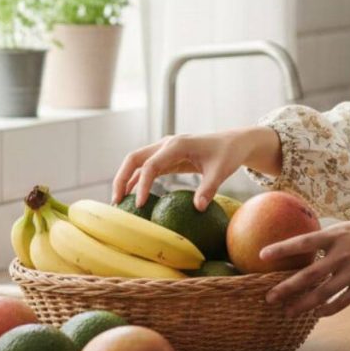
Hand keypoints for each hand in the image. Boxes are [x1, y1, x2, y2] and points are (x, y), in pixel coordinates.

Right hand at [111, 126, 281, 210]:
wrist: (233, 142)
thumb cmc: (228, 154)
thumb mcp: (221, 171)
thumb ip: (208, 189)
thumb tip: (199, 208)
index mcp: (176, 145)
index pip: (150, 166)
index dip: (142, 185)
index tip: (140, 205)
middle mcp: (166, 144)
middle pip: (134, 158)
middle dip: (121, 178)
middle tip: (116, 202)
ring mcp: (165, 150)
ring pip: (137, 162)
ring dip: (126, 179)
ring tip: (119, 202)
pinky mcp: (167, 157)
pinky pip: (147, 168)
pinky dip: (138, 180)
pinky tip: (133, 197)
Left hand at [263, 214, 349, 316]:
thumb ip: (332, 238)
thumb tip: (309, 245)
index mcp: (338, 234)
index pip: (303, 242)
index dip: (281, 249)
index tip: (262, 255)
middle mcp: (344, 254)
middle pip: (308, 275)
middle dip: (286, 288)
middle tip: (268, 297)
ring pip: (322, 294)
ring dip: (302, 305)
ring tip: (287, 311)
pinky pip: (342, 302)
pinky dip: (327, 310)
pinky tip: (316, 314)